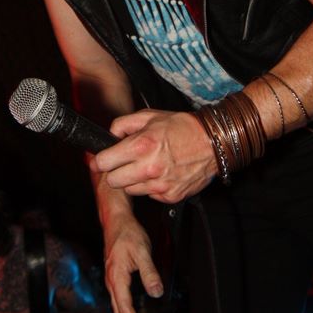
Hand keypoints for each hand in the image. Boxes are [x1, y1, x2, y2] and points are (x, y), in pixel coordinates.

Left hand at [93, 109, 216, 202]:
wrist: (212, 142)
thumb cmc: (182, 127)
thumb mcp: (149, 116)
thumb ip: (123, 124)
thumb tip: (110, 135)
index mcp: (141, 146)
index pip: (104, 162)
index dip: (100, 160)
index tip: (101, 160)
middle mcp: (149, 168)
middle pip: (113, 181)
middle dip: (115, 172)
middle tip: (124, 163)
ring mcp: (160, 185)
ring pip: (130, 190)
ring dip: (133, 180)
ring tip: (146, 166)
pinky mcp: (170, 196)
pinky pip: (149, 195)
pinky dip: (151, 187)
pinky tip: (160, 174)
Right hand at [101, 208, 162, 312]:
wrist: (115, 220)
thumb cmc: (127, 234)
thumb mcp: (142, 251)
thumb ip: (149, 272)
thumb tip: (156, 292)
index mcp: (116, 278)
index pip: (125, 308)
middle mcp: (112, 282)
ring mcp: (112, 281)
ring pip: (118, 311)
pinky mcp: (115, 279)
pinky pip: (119, 304)